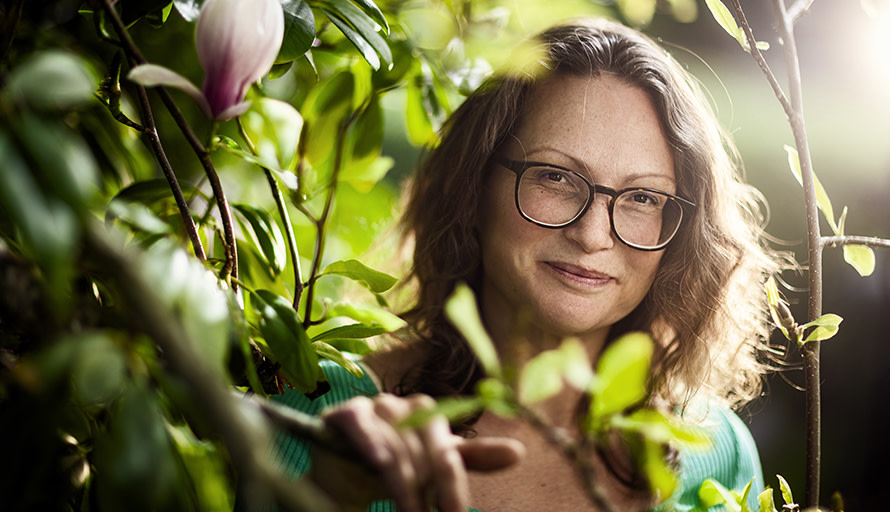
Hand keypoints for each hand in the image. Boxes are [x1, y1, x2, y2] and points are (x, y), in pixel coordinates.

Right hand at [308, 393, 523, 511]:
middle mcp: (405, 406)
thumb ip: (471, 459)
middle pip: (424, 452)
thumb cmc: (395, 465)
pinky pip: (360, 422)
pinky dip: (369, 440)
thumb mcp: (433, 466)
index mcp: (431, 416)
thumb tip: (519, 452)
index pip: (449, 454)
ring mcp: (375, 407)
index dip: (453, 489)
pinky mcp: (347, 412)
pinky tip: (378, 460)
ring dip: (403, 484)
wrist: (340, 470)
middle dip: (429, 492)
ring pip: (395, 447)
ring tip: (409, 511)